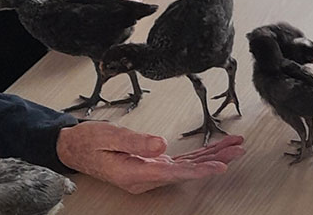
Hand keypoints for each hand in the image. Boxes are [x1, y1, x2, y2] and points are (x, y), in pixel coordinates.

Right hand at [57, 123, 244, 194]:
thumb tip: (162, 145)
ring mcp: (150, 172)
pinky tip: (216, 149)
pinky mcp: (152, 164)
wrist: (75, 147)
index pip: (173, 173)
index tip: (219, 167)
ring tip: (235, 147)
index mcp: (135, 173)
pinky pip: (180, 162)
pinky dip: (200, 154)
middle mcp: (145, 177)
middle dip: (214, 161)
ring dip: (212, 156)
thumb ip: (136, 141)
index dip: (199, 171)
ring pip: (187, 166)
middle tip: (238, 151)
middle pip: (186, 171)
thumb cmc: (89, 142)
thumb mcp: (110, 136)